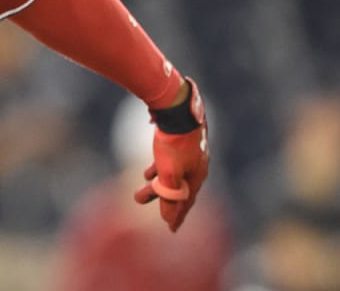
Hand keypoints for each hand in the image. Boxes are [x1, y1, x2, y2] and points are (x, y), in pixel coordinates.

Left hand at [132, 78, 208, 231]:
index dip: (177, 216)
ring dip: (157, 186)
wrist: (175, 109)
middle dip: (163, 201)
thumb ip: (168, 195)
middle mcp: (197, 165)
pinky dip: (158, 171)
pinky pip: (169, 163)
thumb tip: (167, 217)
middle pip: (179, 190)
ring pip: (172, 176)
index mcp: (198, 175)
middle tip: (153, 213)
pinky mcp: (180, 142)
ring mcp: (190, 153)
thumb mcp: (169, 173)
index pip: (187, 202)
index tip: (171, 230)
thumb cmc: (173, 143)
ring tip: (141, 194)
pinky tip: (147, 173)